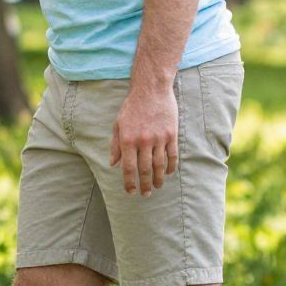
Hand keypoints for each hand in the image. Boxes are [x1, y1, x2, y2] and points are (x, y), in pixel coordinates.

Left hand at [110, 80, 177, 194]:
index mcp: (127, 140)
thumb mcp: (118, 125)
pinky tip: (167, 173)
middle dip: (145, 185)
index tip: (130, 191)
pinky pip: (172, 156)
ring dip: (158, 179)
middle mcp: (143, 141)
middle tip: (145, 194)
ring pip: (160, 165)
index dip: (129, 182)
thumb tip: (113, 164)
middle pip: (145, 170)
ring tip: (156, 187)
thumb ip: (115, 145)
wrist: (151, 91)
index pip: (128, 167)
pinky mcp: (172, 135)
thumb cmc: (132, 108)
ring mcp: (159, 139)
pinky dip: (170, 167)